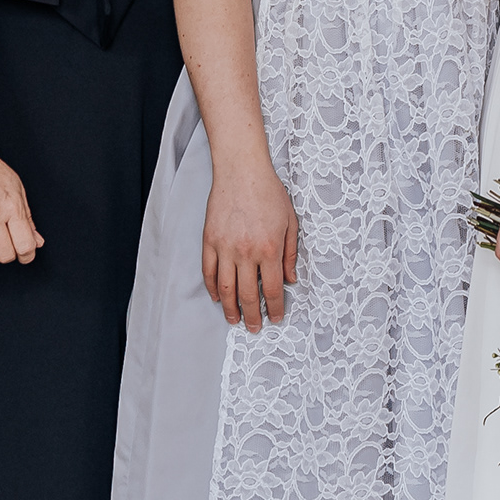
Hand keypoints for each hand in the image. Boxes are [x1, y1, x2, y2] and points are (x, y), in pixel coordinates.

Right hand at [203, 162, 298, 327]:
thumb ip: (291, 253)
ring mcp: (225, 248)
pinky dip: (212, 288)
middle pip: (248, 295)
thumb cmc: (269, 193)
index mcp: (270, 249)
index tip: (275, 318)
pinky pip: (209, 271)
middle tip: (254, 328)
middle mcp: (247, 253)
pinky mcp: (210, 241)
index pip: (273, 289)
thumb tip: (290, 279)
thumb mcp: (291, 222)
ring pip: (226, 288)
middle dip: (252, 315)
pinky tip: (217, 297)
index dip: (274, 308)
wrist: (242, 171)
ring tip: (234, 320)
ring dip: (230, 308)